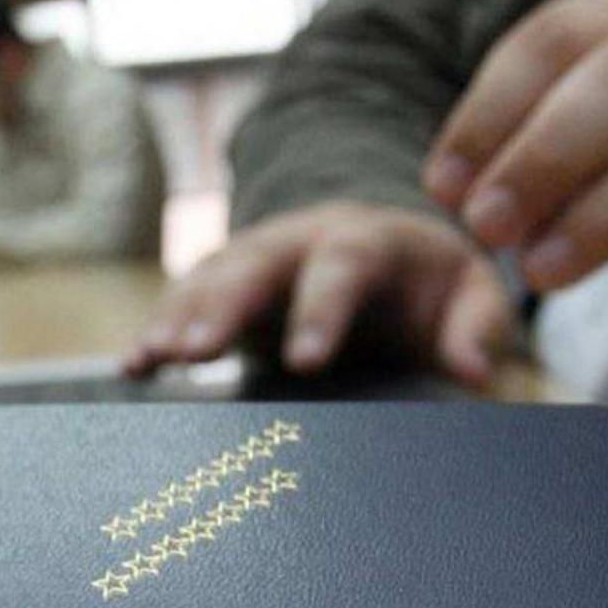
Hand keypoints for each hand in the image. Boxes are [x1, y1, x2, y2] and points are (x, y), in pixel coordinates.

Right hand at [124, 201, 511, 383]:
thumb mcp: (467, 292)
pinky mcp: (225, 283)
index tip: (304, 362)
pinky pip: (184, 301)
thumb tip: (473, 370)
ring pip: (209, 277)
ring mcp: (255, 257)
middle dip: (221, 305)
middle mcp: (300, 238)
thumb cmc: (427, 282)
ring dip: (178, 316)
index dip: (321, 309)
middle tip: (194, 351)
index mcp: (366, 237)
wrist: (380, 247)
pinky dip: (156, 330)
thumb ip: (475, 324)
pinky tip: (131, 366)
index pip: (342, 264)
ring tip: (153, 359)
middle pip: (255, 262)